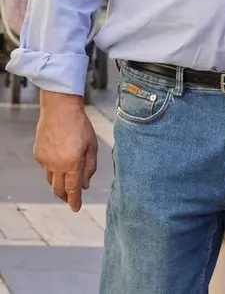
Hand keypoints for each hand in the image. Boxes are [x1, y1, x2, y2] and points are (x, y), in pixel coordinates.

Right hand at [33, 92, 97, 211]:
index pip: (72, 189)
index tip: (75, 209)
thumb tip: (86, 184)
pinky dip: (54, 169)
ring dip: (59, 183)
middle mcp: (55, 165)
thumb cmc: (80, 125)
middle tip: (71, 199)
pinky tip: (61, 160)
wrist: (60, 109)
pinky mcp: (38, 154)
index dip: (74, 201)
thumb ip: (89, 167)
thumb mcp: (92, 146)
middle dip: (65, 196)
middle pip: (58, 189)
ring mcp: (44, 160)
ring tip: (67, 182)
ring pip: (51, 179)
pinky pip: (46, 167)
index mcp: (71, 163)